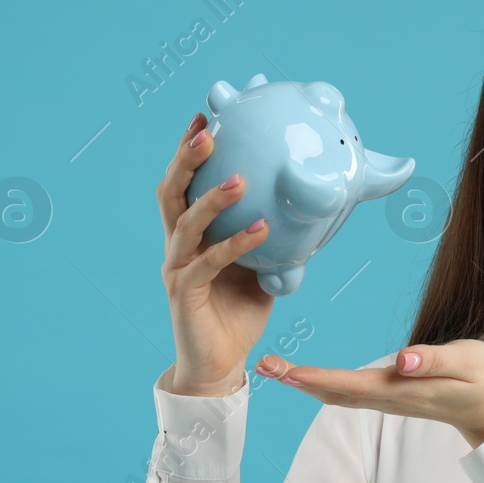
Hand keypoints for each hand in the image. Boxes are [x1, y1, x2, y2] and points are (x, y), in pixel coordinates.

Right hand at [157, 111, 273, 395]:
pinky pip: (208, 263)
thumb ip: (274, 237)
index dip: (189, 150)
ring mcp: (177, 271)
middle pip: (171, 194)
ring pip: (185, 225)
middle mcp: (177, 248)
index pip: (184, 184)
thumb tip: (312, 205)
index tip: (205, 115)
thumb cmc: (238, 314)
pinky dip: (234, 244)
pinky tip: (261, 229)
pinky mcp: (185, 296)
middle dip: (186, 160)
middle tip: (207, 131)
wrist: (220, 366)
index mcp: (190, 237)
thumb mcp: (264, 266)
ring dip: (212, 200)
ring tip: (239, 180)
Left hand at [255, 339, 483, 447]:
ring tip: (272, 368)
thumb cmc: (483, 378)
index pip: (351, 385)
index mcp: (403, 389)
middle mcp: (388, 398)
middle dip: (297, 381)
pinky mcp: (388, 396)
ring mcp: (386, 400)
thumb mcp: (467, 361)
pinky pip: (345, 392)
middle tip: (262, 366)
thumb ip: (433, 360)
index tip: (288, 372)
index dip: (318, 379)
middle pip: (333, 393)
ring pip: (336, 394)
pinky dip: (319, 384)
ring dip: (302, 383)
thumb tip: (401, 360)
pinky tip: (302, 377)